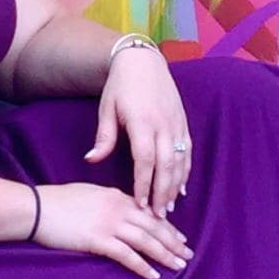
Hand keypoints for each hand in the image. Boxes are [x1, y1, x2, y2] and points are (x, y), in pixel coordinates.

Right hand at [33, 183, 190, 278]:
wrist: (36, 208)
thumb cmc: (58, 202)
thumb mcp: (89, 194)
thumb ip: (108, 201)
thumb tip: (120, 210)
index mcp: (116, 196)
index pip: (149, 213)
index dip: (167, 227)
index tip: (179, 238)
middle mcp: (118, 208)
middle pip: (153, 227)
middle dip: (173, 242)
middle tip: (188, 254)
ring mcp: (109, 224)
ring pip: (145, 241)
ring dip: (165, 254)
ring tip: (179, 266)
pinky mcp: (98, 240)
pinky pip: (127, 255)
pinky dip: (142, 266)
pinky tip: (153, 275)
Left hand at [86, 44, 192, 215]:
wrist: (143, 61)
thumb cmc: (120, 86)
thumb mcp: (106, 108)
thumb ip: (103, 137)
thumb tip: (91, 161)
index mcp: (142, 122)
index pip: (145, 160)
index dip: (144, 184)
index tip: (140, 204)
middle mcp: (163, 124)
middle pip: (166, 165)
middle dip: (163, 193)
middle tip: (158, 216)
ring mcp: (176, 124)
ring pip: (180, 161)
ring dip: (175, 186)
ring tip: (169, 208)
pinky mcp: (183, 122)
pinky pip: (188, 151)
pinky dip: (185, 170)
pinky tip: (181, 187)